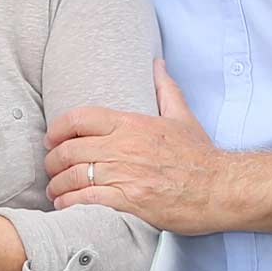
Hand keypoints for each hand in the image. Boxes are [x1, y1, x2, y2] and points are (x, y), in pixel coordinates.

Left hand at [45, 60, 233, 234]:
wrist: (221, 188)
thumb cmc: (200, 156)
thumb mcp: (182, 117)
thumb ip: (165, 90)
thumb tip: (157, 64)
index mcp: (131, 124)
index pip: (80, 118)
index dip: (58, 129)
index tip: (51, 139)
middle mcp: (123, 147)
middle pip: (70, 150)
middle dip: (53, 161)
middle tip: (50, 168)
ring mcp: (125, 174)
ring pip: (74, 176)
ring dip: (58, 185)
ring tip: (55, 191)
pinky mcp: (129, 201)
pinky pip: (87, 200)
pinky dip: (70, 203)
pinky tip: (66, 206)